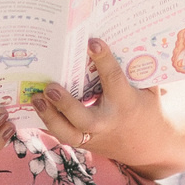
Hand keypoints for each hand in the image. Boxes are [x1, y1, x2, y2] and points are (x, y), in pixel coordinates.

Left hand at [32, 39, 177, 169]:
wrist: (149, 147)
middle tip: (50, 87)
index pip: (113, 79)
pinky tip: (36, 107)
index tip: (92, 42)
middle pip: (83, 118)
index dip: (103, 60)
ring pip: (67, 133)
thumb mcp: (148, 88)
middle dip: (65, 104)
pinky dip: (48, 122)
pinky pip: (63, 135)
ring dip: (49, 117)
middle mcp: (107, 122)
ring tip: (36, 98)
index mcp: (126, 103)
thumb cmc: (147, 108)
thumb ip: (136, 68)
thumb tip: (122, 37)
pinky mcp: (84, 143)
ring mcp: (94, 136)